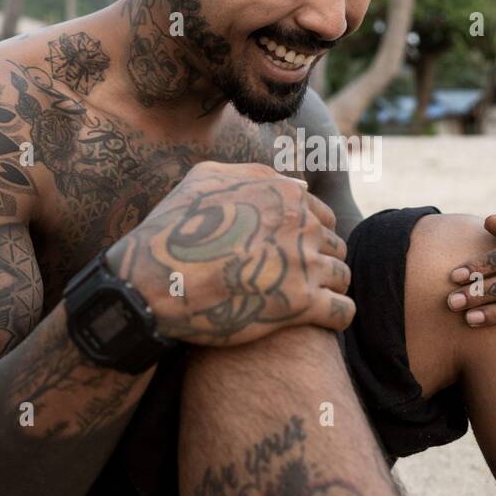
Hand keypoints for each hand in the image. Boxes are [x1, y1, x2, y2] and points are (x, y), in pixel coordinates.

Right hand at [106, 160, 353, 345]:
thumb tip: (295, 183)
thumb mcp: (204, 180)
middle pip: (334, 245)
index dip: (308, 233)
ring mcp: (304, 264)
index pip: (321, 214)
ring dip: (330, 287)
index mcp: (285, 194)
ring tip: (310, 301)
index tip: (292, 251)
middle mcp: (302, 225)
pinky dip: (337, 317)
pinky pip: (343, 312)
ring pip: (342, 276)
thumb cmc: (172, 230)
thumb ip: (253, 174)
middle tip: (297, 278)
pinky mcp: (301, 305)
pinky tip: (321, 321)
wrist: (152, 283)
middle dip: (320, 260)